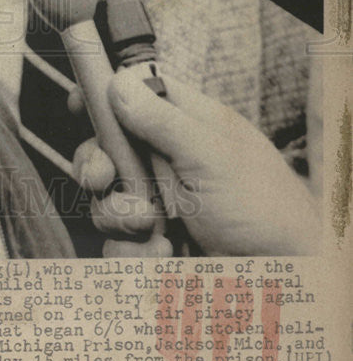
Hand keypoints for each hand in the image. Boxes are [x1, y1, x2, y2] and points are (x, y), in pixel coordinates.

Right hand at [94, 69, 318, 254]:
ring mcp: (158, 203)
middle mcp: (166, 160)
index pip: (134, 95)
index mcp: (184, 124)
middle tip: (101, 177)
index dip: (101, 95)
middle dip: (95, 165)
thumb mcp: (212, 154)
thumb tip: (117, 82)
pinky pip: (118, 244)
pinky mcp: (153, 244)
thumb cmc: (265, 208)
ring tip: (152, 226)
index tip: (75, 101)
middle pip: (104, 149)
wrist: (284, 278)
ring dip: (120, 215)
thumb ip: (161, 120)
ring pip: (105, 200)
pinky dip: (134, 253)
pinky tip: (163, 254)